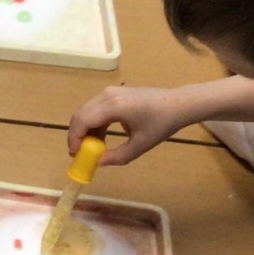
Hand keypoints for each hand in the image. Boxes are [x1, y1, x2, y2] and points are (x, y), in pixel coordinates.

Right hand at [69, 85, 191, 165]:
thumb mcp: (140, 145)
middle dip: (76, 135)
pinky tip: (100, 137)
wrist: (178, 104)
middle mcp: (107, 95)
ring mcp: (109, 91)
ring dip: (84, 130)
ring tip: (91, 148)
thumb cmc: (161, 124)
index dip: (75, 138)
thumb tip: (98, 163)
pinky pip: (95, 108)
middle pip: (80, 115)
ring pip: (86, 111)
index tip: (76, 155)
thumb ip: (117, 157)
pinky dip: (93, 123)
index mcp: (114, 106)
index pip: (83, 120)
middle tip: (79, 153)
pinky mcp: (113, 93)